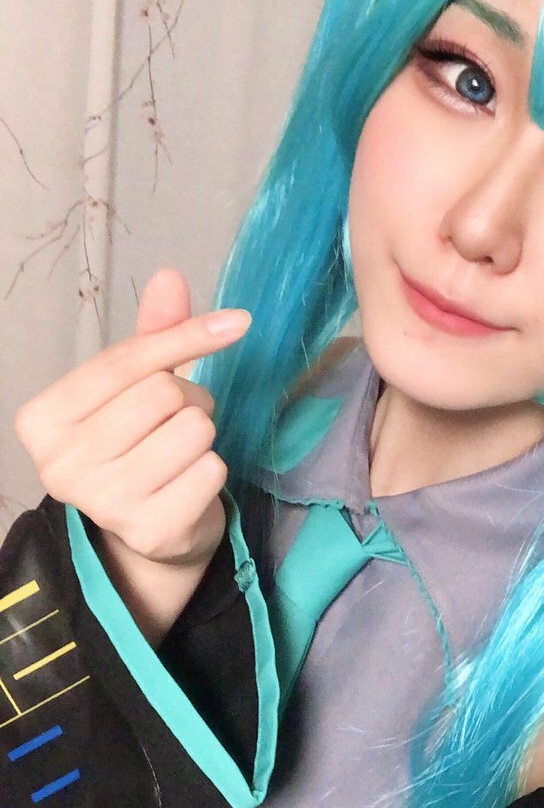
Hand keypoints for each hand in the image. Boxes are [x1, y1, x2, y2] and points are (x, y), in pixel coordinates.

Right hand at [13, 268, 251, 569]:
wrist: (146, 528)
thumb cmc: (137, 442)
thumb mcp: (137, 384)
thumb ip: (153, 333)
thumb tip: (170, 276)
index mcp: (43, 419)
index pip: (126, 361)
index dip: (186, 336)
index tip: (235, 323)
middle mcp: (61, 464)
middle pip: (162, 394)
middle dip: (188, 398)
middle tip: (176, 420)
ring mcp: (103, 503)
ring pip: (193, 429)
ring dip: (202, 434)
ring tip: (180, 451)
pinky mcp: (150, 530)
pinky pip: (211, 470)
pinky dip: (212, 470)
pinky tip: (187, 484)